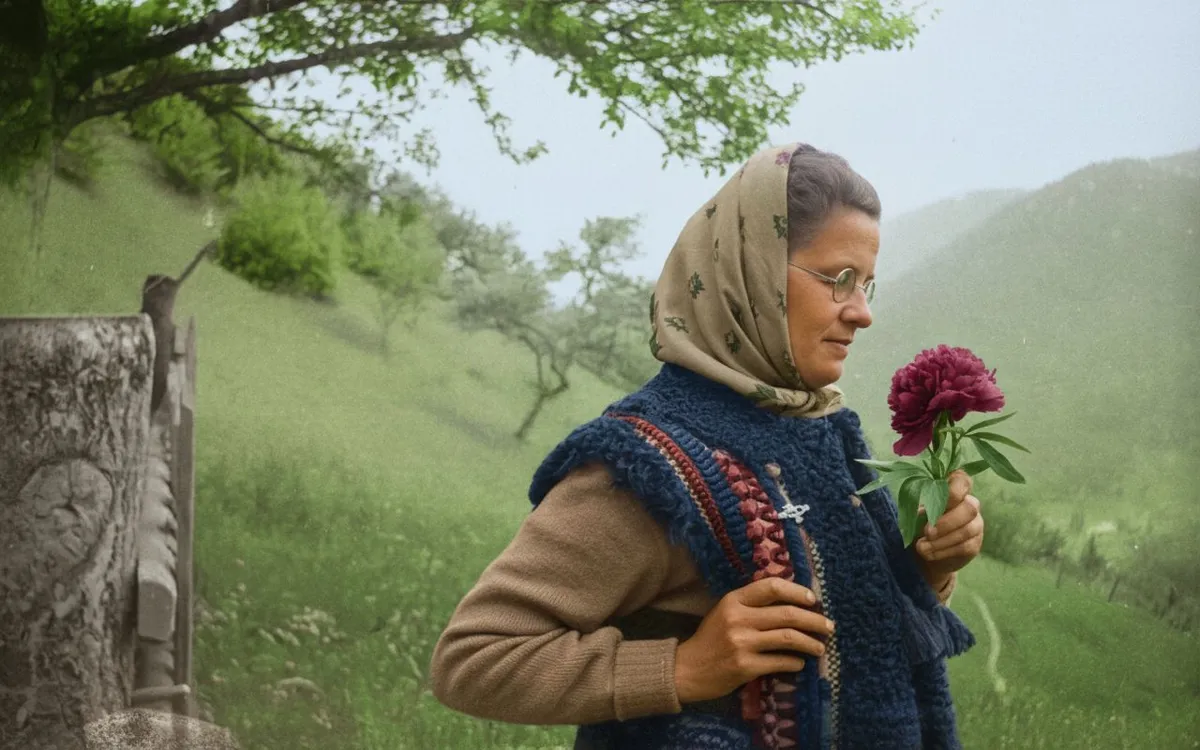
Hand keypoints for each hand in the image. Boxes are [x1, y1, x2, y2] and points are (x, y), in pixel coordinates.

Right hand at [673, 577, 833, 703]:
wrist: (687, 669)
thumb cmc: (710, 639)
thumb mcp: (725, 612)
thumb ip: (752, 605)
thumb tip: (793, 602)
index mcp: (734, 600)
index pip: (772, 587)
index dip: (797, 591)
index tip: (813, 600)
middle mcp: (738, 618)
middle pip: (787, 614)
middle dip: (814, 620)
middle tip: (829, 627)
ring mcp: (741, 643)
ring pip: (789, 638)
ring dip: (811, 643)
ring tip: (820, 648)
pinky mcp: (745, 666)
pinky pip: (781, 662)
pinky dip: (795, 662)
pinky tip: (799, 663)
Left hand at [915, 469, 983, 582]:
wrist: (926, 551)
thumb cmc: (919, 525)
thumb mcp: (917, 514)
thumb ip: (922, 510)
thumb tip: (924, 513)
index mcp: (955, 490)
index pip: (962, 481)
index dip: (954, 489)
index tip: (937, 500)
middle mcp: (970, 504)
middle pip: (969, 508)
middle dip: (946, 521)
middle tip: (927, 531)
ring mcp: (976, 524)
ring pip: (967, 529)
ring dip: (941, 540)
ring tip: (921, 546)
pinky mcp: (975, 543)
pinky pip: (964, 547)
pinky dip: (943, 551)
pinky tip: (928, 553)